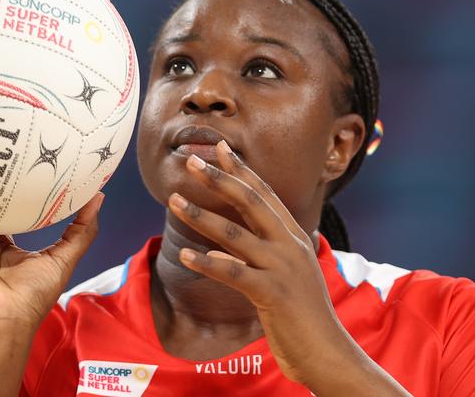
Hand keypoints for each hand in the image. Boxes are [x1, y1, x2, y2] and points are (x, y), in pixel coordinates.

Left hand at [167, 141, 391, 392]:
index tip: (219, 148)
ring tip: (174, 200)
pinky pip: (234, 273)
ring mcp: (282, 268)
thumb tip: (222, 248)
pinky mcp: (273, 294)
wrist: (328, 353)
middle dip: (219, 178)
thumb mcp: (284, 275)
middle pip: (251, 202)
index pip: (265, 194)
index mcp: (293, 237)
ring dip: (201, 215)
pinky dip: (208, 263)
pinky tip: (186, 255)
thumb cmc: (303, 314)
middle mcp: (290, 245)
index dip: (241, 170)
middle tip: (192, 160)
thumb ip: (257, 256)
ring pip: (235, 234)